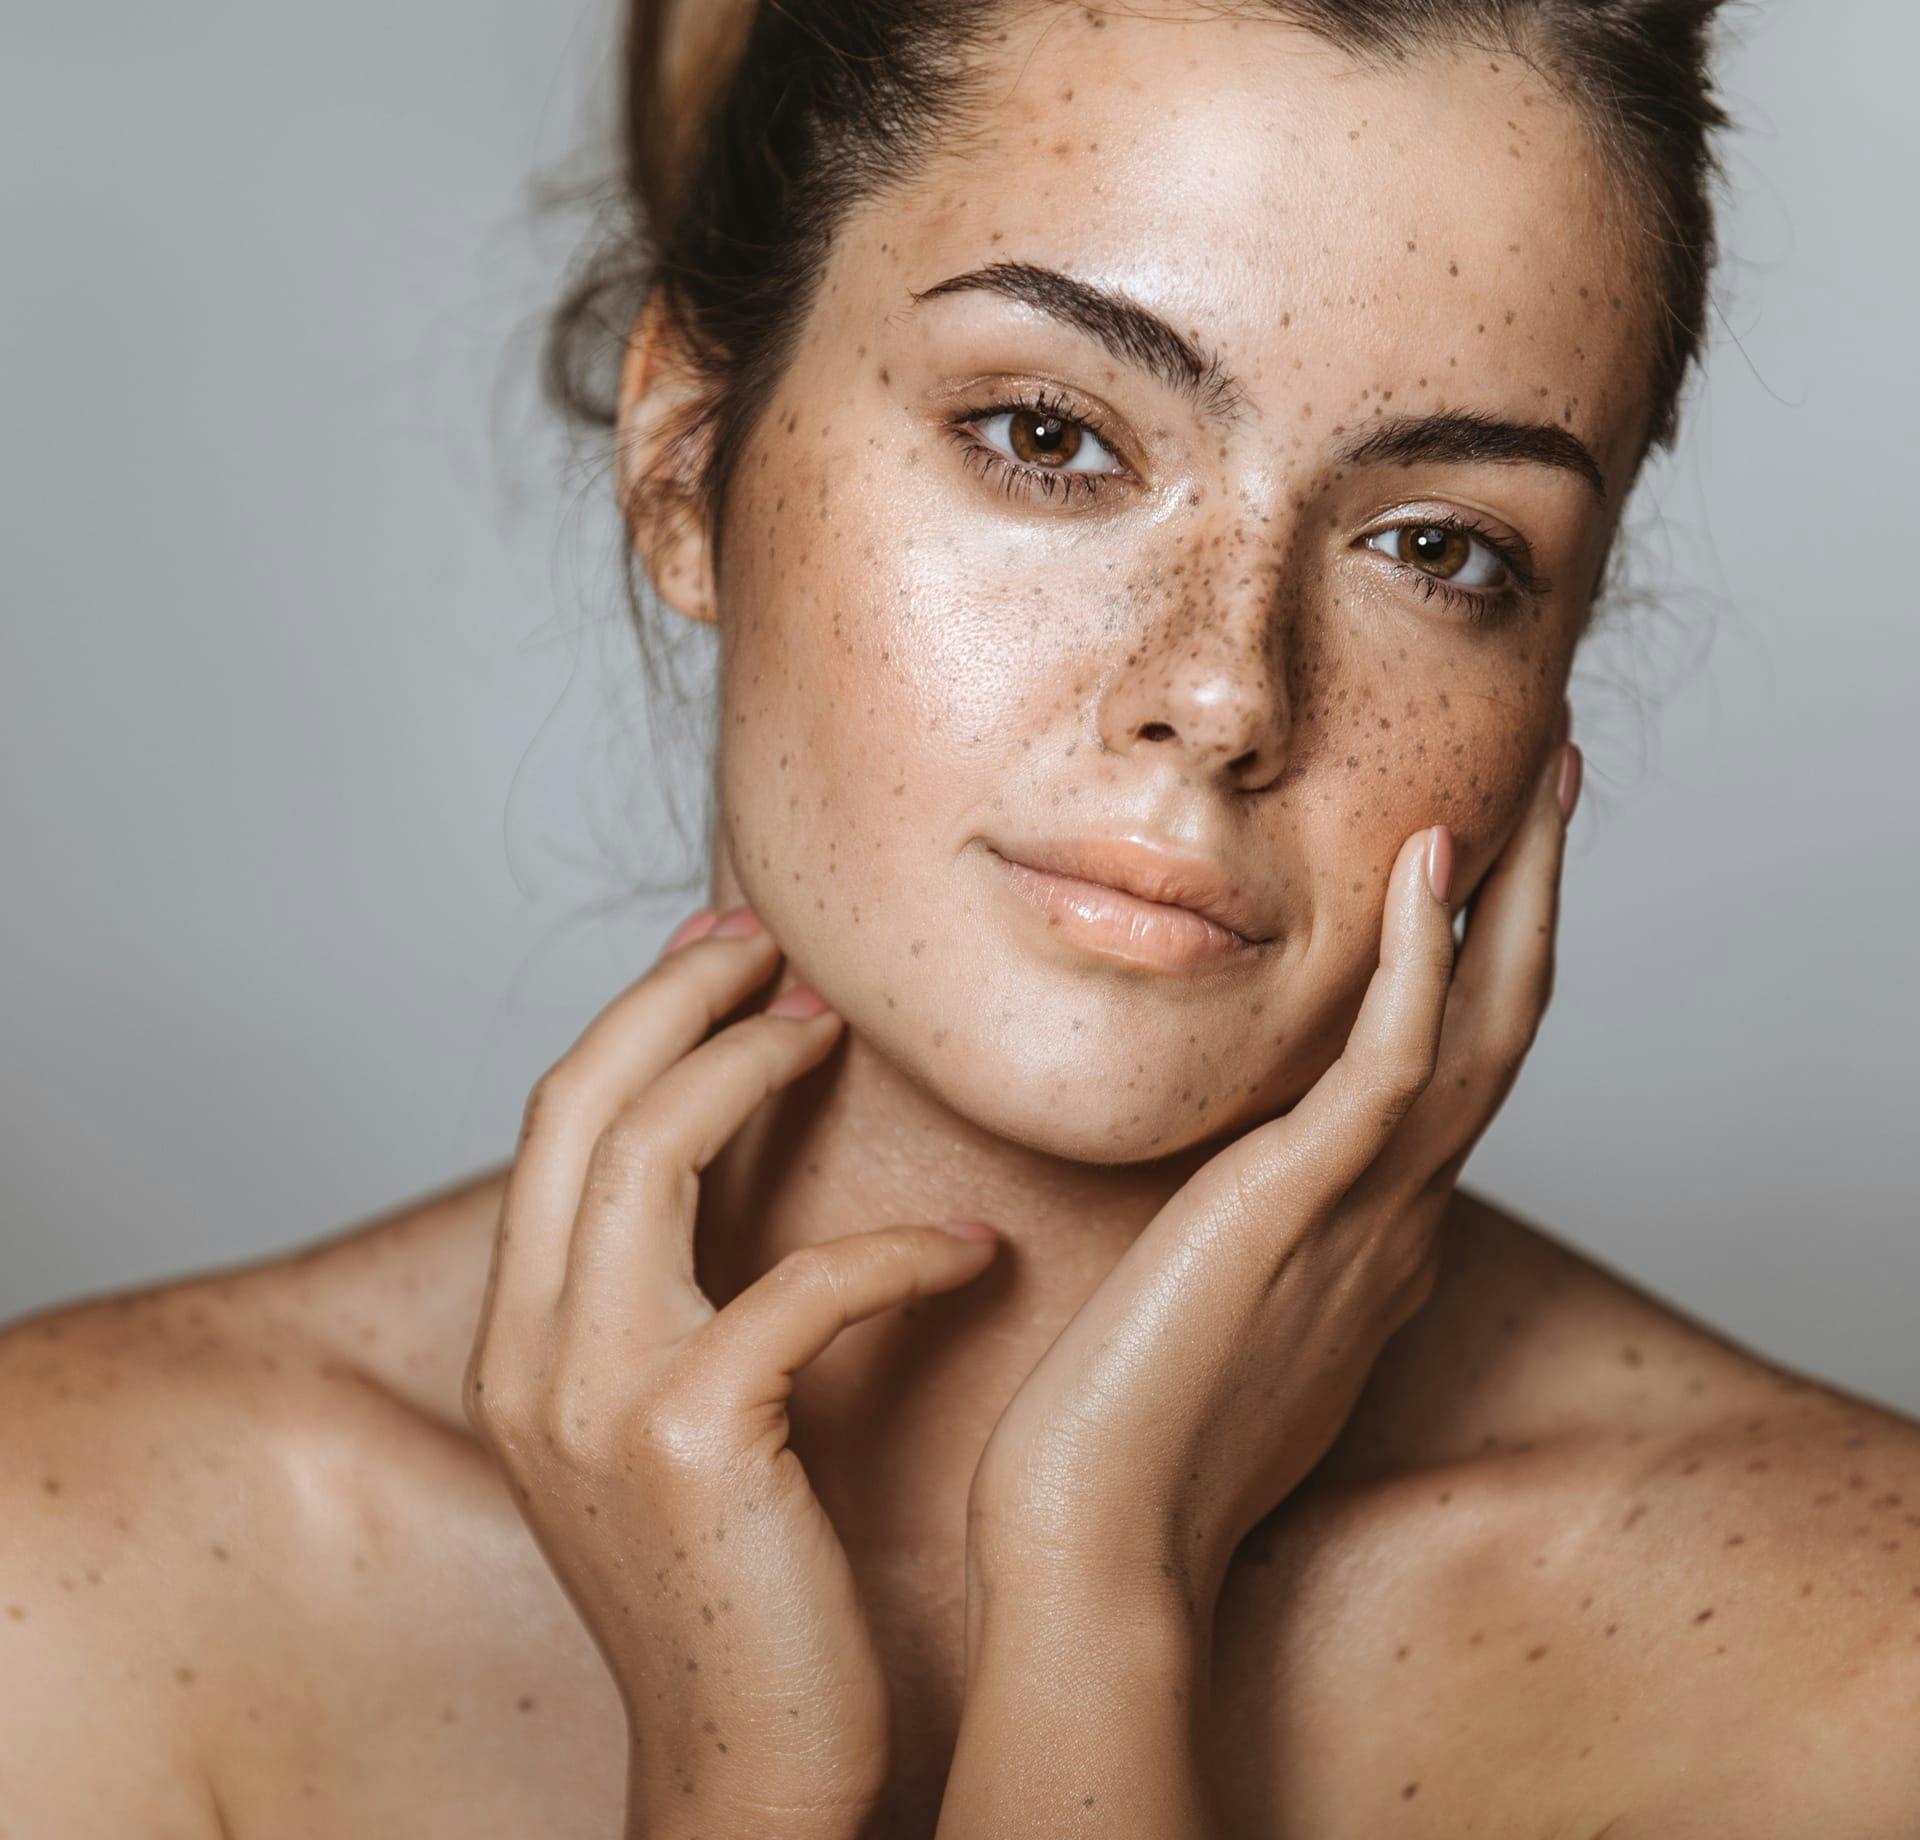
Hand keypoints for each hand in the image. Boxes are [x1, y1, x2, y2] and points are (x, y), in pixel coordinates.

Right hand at [461, 905, 1001, 1838]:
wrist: (744, 1769)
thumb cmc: (740, 1586)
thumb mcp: (672, 1421)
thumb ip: (678, 1299)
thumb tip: (736, 1165)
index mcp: (522, 1340)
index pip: (557, 1125)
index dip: (638, 1019)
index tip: (724, 955)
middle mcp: (529, 1353)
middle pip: (579, 1100)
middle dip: (674, 997)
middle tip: (773, 944)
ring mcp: (593, 1394)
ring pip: (650, 1149)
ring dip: (753, 1064)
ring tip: (840, 1028)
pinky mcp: (688, 1439)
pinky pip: (797, 1282)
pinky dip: (896, 1249)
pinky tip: (972, 1252)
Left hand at [964, 737, 1580, 1630]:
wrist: (1096, 1543)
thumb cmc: (1128, 1442)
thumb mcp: (1216, 1320)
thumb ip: (1249, 1252)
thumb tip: (1231, 1206)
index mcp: (1373, 1241)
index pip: (1451, 1079)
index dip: (1481, 969)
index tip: (1475, 875)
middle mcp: (1396, 1220)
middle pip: (1499, 1033)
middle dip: (1535, 908)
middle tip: (1556, 793)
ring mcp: (1363, 1213)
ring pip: (1480, 1029)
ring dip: (1515, 900)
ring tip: (1540, 789)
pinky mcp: (1301, 1208)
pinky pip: (1388, 1065)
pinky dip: (1418, 961)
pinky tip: (1426, 867)